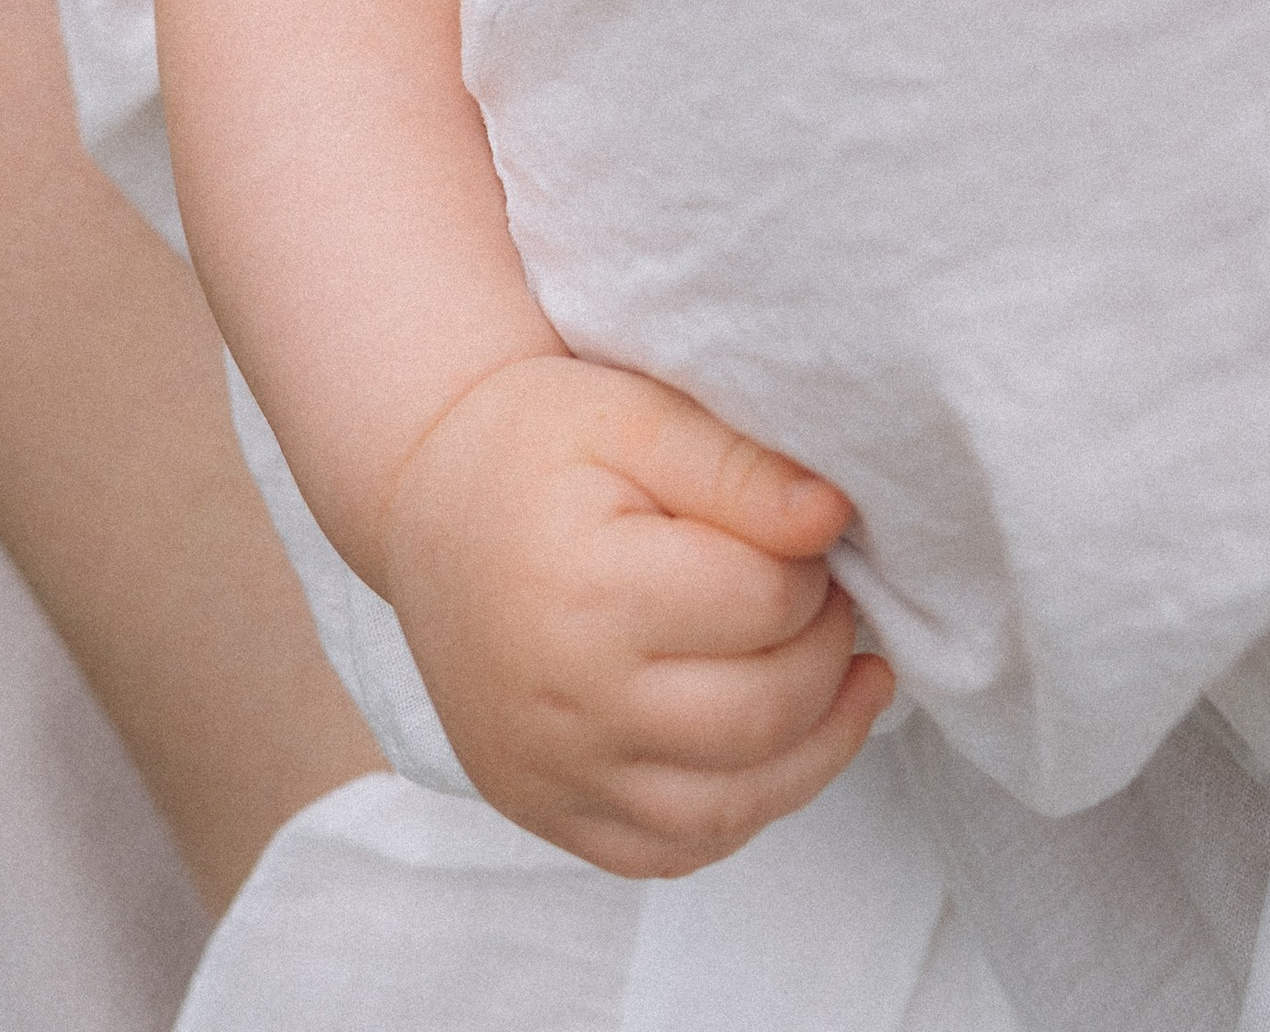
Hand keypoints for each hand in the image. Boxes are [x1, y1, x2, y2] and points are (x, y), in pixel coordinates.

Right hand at [379, 355, 892, 875]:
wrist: (424, 501)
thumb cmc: (536, 445)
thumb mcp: (635, 417)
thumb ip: (739, 468)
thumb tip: (833, 518)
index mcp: (591, 591)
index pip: (766, 606)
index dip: (815, 569)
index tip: (811, 539)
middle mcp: (567, 702)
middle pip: (762, 713)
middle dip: (827, 655)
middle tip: (832, 599)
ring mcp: (552, 774)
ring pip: (732, 807)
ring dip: (815, 748)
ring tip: (845, 680)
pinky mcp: (544, 812)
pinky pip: (672, 853)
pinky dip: (742, 812)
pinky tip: (774, 749)